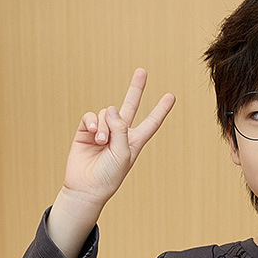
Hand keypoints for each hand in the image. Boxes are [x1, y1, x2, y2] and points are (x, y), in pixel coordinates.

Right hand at [62, 69, 175, 206]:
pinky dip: (92, 122)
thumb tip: (111, 108)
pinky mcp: (86, 130)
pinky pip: (91, 116)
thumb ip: (121, 128)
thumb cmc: (109, 175)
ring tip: (102, 143)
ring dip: (104, 126)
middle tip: (142, 71)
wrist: (87, 186)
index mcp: (135, 141)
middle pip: (130, 106)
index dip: (161, 110)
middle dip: (136, 89)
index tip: (171, 96)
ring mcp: (103, 130)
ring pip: (107, 113)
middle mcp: (120, 133)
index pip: (151, 122)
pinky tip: (93, 133)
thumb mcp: (123, 153)